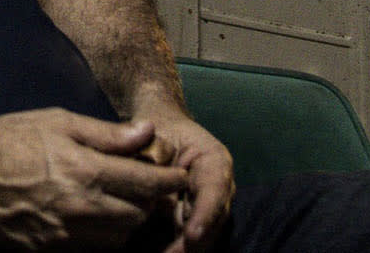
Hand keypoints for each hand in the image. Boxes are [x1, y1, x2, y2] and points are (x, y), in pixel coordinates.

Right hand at [0, 109, 192, 250]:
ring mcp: (68, 234)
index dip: (169, 181)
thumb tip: (148, 133)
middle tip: (145, 188)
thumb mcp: (59, 122)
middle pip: (139, 216)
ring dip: (126, 222)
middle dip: (148, 203)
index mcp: (88, 170)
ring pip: (119, 238)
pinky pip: (92, 250)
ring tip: (117, 203)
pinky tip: (93, 219)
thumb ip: (108, 134)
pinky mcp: (52, 250)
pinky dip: (101, 237)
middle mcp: (83, 207)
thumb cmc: (10, 140)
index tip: (177, 177)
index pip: (147, 184)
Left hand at [127, 101, 234, 252]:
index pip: (214, 191)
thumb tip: (149, 186)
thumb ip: (154, 160)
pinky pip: (188, 239)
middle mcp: (219, 189)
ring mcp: (209, 207)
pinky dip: (174, 249)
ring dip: (182, 249)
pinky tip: (156, 252)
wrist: (160, 129)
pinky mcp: (192, 220)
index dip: (204, 215)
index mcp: (215, 162)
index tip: (191, 235)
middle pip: (212, 222)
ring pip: (203, 236)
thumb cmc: (157, 129)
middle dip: (191, 244)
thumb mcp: (154, 136)